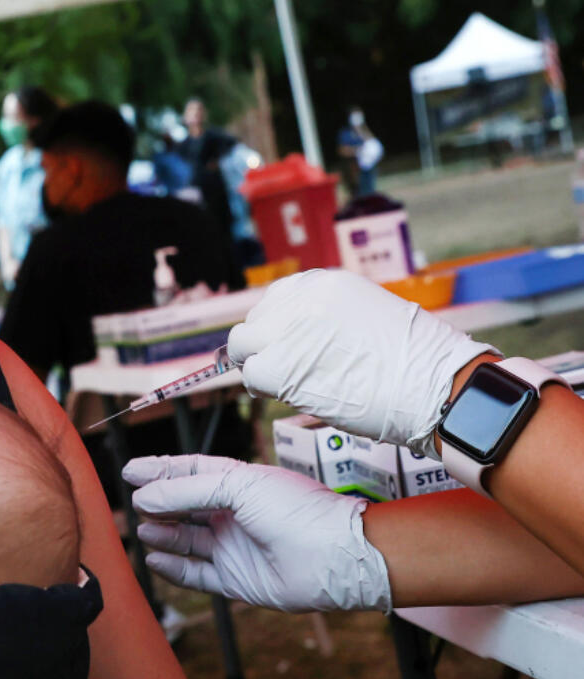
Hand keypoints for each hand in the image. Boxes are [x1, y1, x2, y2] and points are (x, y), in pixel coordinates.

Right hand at [125, 454, 391, 612]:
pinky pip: (194, 573)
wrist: (335, 559)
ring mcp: (233, 546)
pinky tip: (154, 556)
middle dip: (157, 502)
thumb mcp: (238, 486)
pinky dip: (172, 566)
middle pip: (183, 505)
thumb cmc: (296, 512)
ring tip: (144, 527)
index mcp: (238, 482)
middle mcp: (233, 513)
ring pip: (185, 539)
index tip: (130, 470)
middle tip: (134, 500)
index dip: (160, 470)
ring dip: (162, 532)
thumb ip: (187, 491)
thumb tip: (144, 496)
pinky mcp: (234, 578)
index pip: (189, 472)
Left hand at [228, 269, 494, 456]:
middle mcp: (302, 299)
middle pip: (258, 318)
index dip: (279, 325)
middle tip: (283, 367)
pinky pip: (251, 374)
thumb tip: (296, 338)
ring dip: (258, 363)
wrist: (434, 387)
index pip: (279, 297)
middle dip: (265, 343)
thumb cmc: (415, 363)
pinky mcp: (279, 365)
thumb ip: (329, 319)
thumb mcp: (368, 316)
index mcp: (326, 283)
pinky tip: (285, 395)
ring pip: (244, 344)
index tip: (287, 343)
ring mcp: (287, 330)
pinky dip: (261, 387)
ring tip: (283, 383)